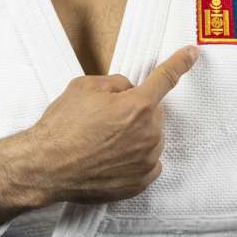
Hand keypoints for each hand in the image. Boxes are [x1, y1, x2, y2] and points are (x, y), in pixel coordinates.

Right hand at [27, 44, 199, 204]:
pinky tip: (112, 157)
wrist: (45, 167)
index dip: (181, 63)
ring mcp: (146, 161)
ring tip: (103, 141)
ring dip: (136, 135)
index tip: (192, 54)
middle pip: (154, 113)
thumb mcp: (84, 87)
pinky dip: (135, 158)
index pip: (166, 78)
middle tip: (106, 119)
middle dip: (136, 111)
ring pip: (152, 138)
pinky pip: (149, 162)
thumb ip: (117, 83)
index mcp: (137, 106)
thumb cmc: (62, 128)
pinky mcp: (140, 182)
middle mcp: (148, 134)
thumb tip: (129, 90)